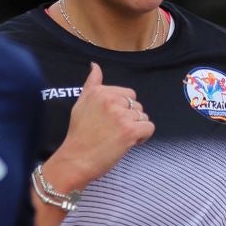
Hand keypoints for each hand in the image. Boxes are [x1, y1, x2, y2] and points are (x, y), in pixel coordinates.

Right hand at [45, 62, 153, 191]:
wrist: (75, 160)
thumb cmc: (78, 135)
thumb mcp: (80, 103)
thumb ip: (91, 84)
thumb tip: (95, 65)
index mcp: (100, 92)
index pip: (128, 94)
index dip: (124, 109)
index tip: (112, 120)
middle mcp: (111, 100)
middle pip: (137, 105)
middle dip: (130, 118)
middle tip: (114, 131)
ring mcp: (121, 115)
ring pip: (143, 117)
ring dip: (136, 128)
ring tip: (119, 138)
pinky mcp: (130, 131)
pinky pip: (149, 127)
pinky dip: (143, 137)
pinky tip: (128, 143)